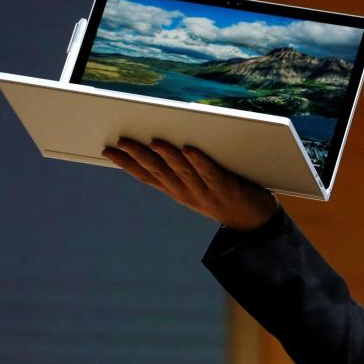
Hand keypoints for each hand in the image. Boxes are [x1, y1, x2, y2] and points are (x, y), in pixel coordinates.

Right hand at [102, 138, 278, 230]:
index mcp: (178, 192)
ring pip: (182, 171)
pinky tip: (189, 150)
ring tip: (154, 142)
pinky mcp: (226, 188)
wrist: (256, 222)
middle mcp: (187, 193)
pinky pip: (210, 173)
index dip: (127, 164)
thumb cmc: (226, 198)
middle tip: (122, 141)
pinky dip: (199, 161)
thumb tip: (165, 147)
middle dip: (139, 155)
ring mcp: (206, 192)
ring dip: (167, 156)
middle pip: (159, 172)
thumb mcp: (198, 188)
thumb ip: (182, 172)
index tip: (108, 150)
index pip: (147, 176)